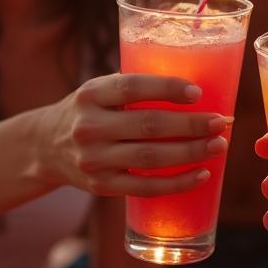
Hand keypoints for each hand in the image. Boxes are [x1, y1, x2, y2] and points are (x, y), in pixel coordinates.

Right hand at [38, 73, 227, 196]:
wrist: (45, 147)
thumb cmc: (89, 111)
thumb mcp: (99, 89)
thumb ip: (133, 85)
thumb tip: (192, 80)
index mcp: (91, 94)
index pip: (132, 87)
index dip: (167, 88)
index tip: (197, 93)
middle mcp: (89, 126)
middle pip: (148, 125)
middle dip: (191, 125)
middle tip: (221, 122)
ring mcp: (94, 159)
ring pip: (150, 157)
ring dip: (190, 152)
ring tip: (218, 145)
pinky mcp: (101, 186)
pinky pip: (145, 188)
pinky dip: (177, 183)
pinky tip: (201, 175)